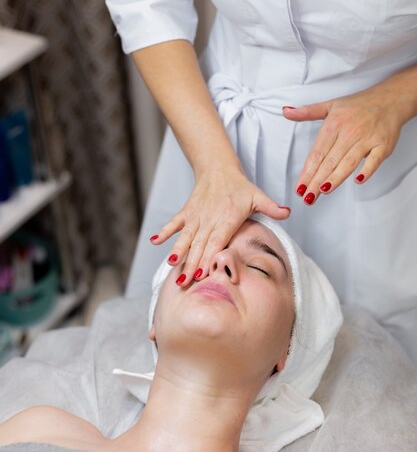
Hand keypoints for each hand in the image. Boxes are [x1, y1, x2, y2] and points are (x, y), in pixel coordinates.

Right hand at [149, 167, 289, 286]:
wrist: (218, 168)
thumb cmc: (239, 187)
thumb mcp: (258, 196)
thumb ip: (271, 207)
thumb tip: (288, 212)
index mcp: (226, 218)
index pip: (217, 241)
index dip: (208, 257)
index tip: (202, 272)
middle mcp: (208, 218)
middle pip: (199, 245)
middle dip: (191, 264)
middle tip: (185, 282)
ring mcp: (195, 216)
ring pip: (185, 238)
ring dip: (177, 252)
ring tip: (171, 267)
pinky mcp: (186, 212)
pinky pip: (174, 223)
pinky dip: (164, 232)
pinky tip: (154, 242)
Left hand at [283, 84, 408, 204]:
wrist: (390, 99)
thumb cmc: (358, 106)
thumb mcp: (329, 105)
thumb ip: (306, 112)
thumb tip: (285, 111)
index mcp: (334, 125)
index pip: (317, 153)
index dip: (307, 171)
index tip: (299, 187)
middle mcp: (349, 132)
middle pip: (330, 161)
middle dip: (316, 181)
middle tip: (307, 197)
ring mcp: (367, 139)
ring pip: (348, 162)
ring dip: (336, 177)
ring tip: (323, 191)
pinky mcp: (383, 145)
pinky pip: (374, 160)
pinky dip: (367, 170)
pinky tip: (358, 181)